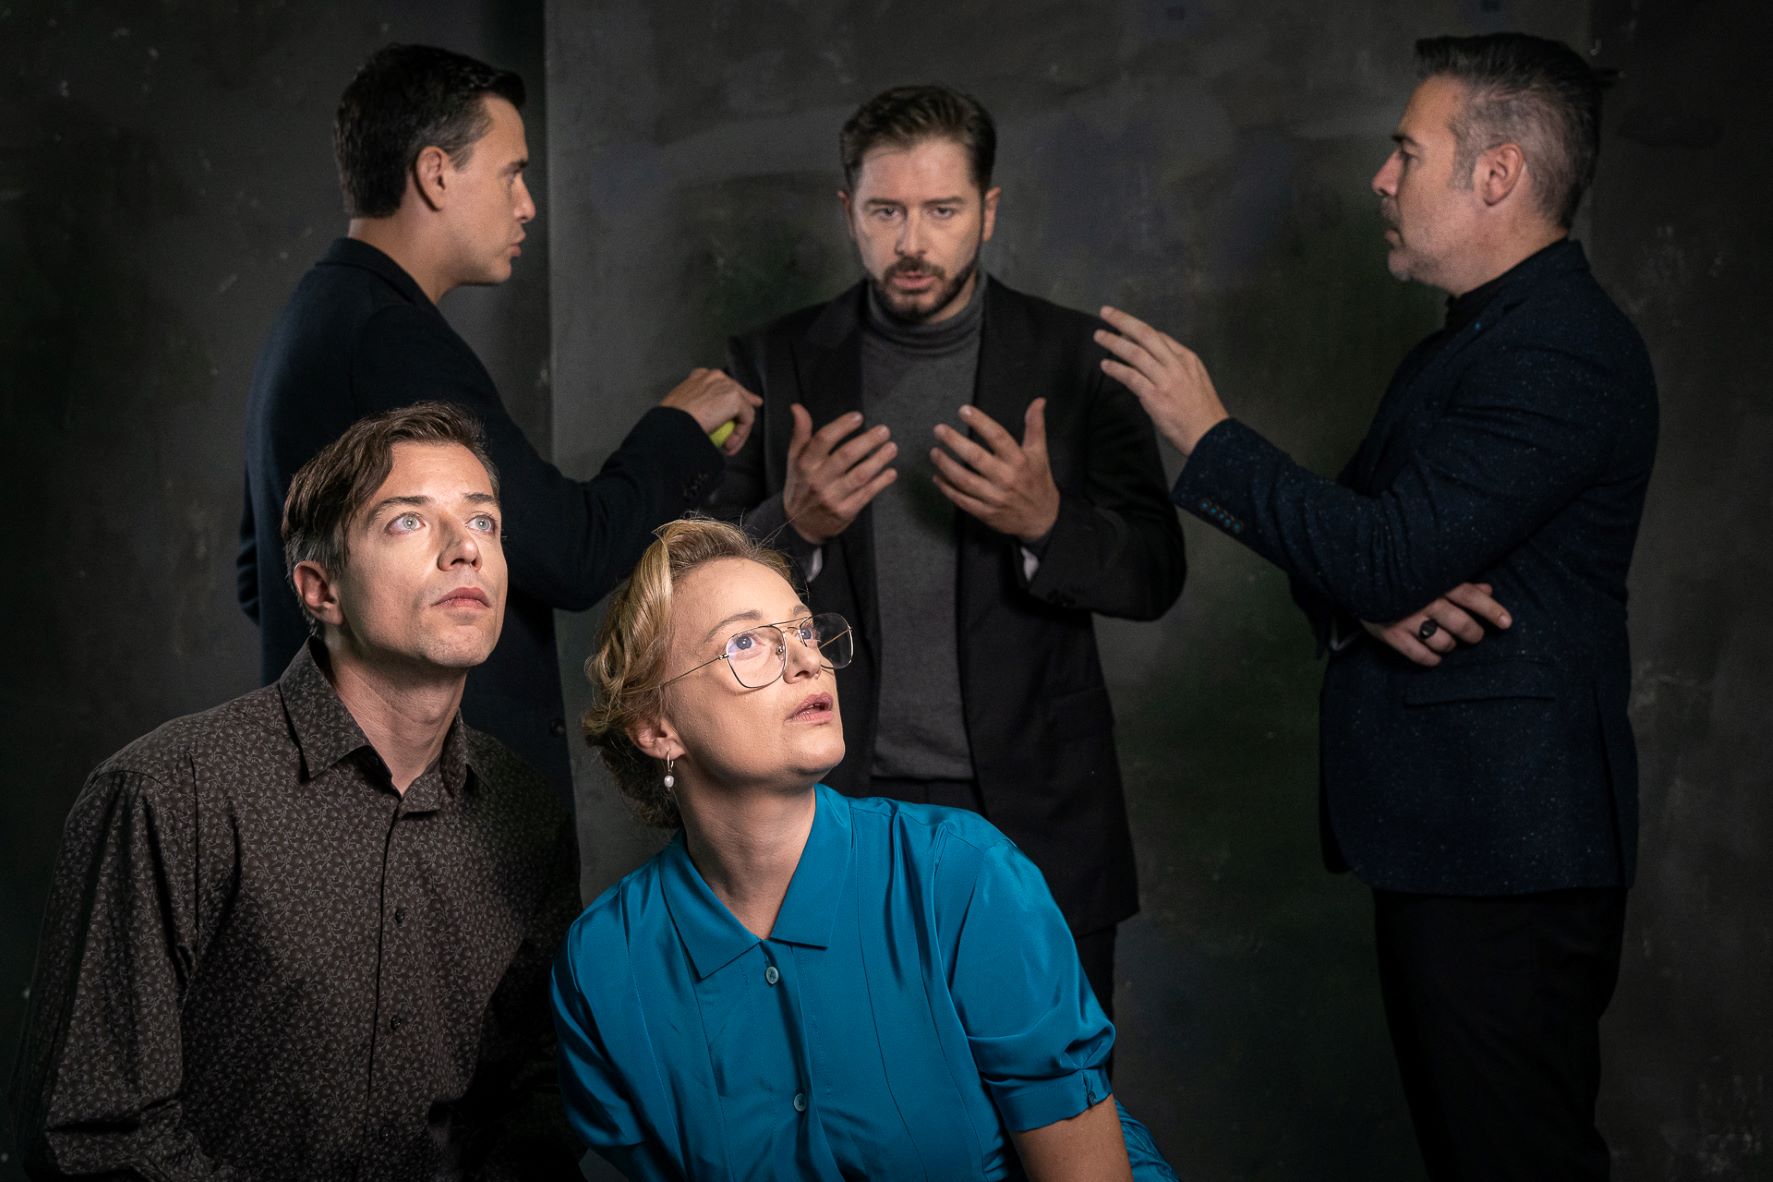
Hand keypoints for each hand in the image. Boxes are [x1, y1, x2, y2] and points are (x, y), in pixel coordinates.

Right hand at [658, 368, 763, 454]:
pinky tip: (728, 445)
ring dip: (739, 431)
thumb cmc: (670, 421)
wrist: (671, 425)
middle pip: (738, 394)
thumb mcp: (683, 409)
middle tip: (735, 435)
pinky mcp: (735, 398)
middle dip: (744, 413)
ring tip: (728, 446)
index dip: (731, 402)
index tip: (733, 416)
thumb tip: (709, 419)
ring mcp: (726, 385)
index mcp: (700, 377)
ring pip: (744, 410)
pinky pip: (746, 420)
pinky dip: (740, 436)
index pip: (722, 386)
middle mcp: (715, 377)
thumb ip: (698, 408)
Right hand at [782, 405, 897, 544]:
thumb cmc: (800, 484)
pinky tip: (891, 472)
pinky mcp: (845, 511)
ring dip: (879, 460)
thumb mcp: (794, 459)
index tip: (858, 416)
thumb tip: (797, 407)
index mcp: (805, 464)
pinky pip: (866, 494)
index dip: (842, 426)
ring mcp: (832, 497)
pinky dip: (881, 482)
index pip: (823, 440)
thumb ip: (800, 433)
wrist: (799, 524)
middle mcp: (818, 480)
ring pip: (860, 475)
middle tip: (884, 430)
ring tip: (892, 448)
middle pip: (846, 456)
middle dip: (867, 441)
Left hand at [931, 400, 1061, 542]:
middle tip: (939, 430)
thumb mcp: (1040, 453)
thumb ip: (1035, 426)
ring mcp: (994, 497)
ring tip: (934, 452)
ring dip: (946, 466)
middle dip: (955, 442)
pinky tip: (937, 477)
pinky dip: (947, 489)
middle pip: (976, 458)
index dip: (980, 422)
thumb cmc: (1038, 482)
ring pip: (965, 480)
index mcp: (1019, 461)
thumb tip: (1038, 401)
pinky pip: (962, 500)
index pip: (998, 437)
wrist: (1042, 519)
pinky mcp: (986, 513)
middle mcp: (1006, 478)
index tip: (964, 410)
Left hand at [1093, 306, 1228, 455]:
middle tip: (1106, 312)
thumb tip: (1151, 362)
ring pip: (1135, 353)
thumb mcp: (1195, 381)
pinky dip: (1116, 369)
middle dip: (1123, 321)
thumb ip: (1175, 369)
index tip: (1123, 325)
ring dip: (1114, 342)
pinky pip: (1131, 377)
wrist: (1211, 435)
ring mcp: (1166, 379)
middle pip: (1146, 335)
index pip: (1159, 336)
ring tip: (1099, 336)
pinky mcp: (1155, 396)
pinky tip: (1105, 365)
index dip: (1138, 328)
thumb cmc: (1201, 413)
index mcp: (1187, 359)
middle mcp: (1177, 364)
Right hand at [1361, 582, 1512, 666]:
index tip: (1506, 623)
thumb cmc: (1400, 575)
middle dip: (1473, 634)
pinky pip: (1421, 656)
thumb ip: (1459, 582)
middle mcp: (1423, 601)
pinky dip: (1432, 659)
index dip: (1491, 610)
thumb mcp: (1429, 573)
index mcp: (1435, 582)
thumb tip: (1488, 589)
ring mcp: (1406, 620)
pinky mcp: (1391, 635)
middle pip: (1461, 625)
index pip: (1471, 597)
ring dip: (1451, 646)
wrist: (1355, 577)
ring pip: (1444, 643)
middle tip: (1474, 635)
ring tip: (1449, 642)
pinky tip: (1434, 655)